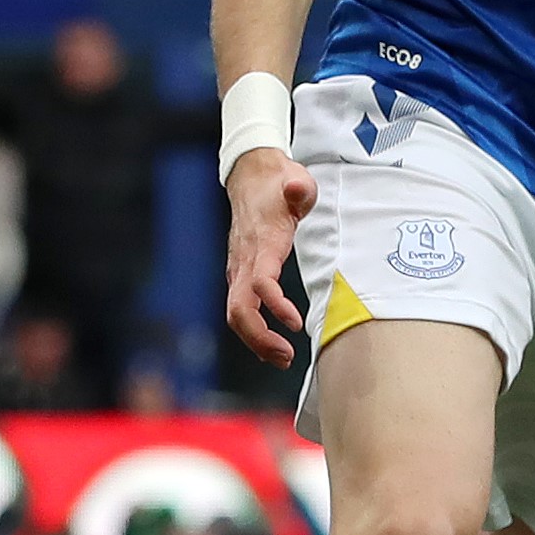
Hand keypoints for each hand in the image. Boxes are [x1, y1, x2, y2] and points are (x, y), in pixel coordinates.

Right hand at [223, 151, 316, 360]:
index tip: (295, 323)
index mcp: (262, 242)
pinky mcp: (241, 274)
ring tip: (282, 359)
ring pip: (236, 313)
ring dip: (256, 340)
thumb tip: (296, 188)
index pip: (260, 281)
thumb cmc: (279, 183)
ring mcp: (240, 269)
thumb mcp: (295, 179)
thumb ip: (298, 188)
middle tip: (287, 357)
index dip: (274, 305)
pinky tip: (270, 346)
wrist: (251, 176)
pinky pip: (241, 308)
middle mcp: (245, 260)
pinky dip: (253, 331)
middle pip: (240, 308)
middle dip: (260, 337)